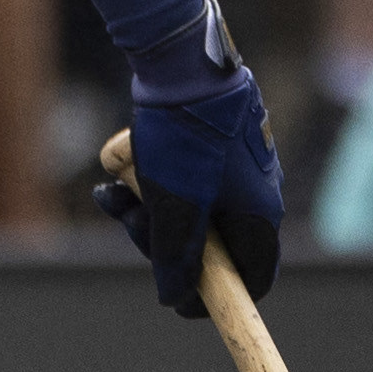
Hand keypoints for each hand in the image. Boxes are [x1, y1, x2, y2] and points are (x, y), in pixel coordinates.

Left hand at [98, 89, 281, 317]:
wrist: (184, 66)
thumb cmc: (186, 139)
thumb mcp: (176, 208)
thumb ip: (177, 258)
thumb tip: (176, 298)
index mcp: (259, 217)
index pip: (252, 278)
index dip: (217, 298)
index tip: (181, 305)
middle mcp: (252, 197)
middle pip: (209, 248)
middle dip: (163, 243)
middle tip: (132, 223)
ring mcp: (231, 173)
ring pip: (185, 214)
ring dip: (146, 213)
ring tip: (116, 196)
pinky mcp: (207, 152)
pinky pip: (176, 185)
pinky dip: (145, 188)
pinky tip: (113, 183)